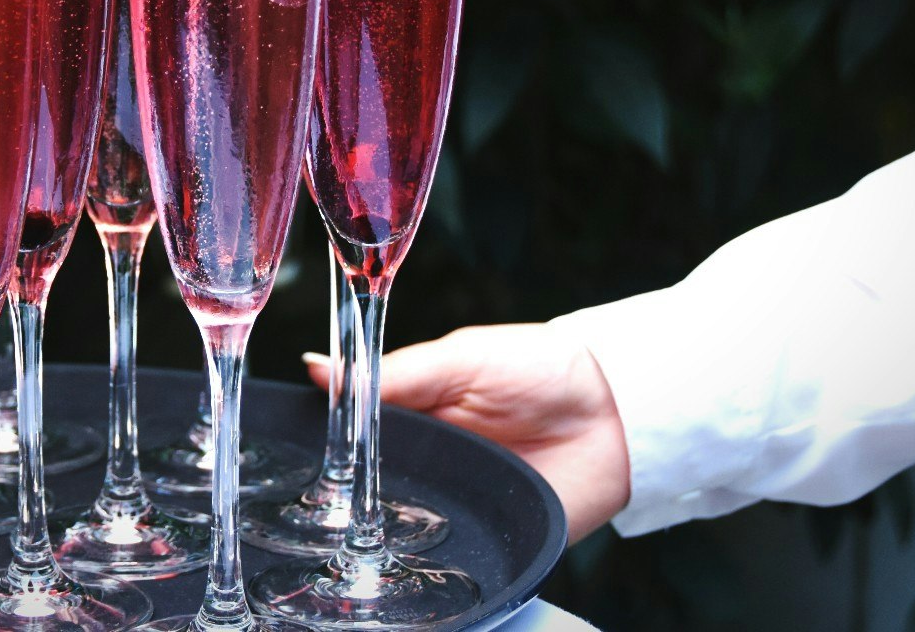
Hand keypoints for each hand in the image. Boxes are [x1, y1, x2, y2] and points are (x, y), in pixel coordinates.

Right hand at [305, 319, 629, 543]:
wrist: (616, 413)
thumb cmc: (542, 369)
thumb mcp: (462, 359)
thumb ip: (396, 374)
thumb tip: (318, 369)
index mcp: (413, 410)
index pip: (350, 431)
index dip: (326, 439)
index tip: (298, 443)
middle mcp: (427, 459)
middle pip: (364, 483)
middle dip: (343, 489)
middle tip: (317, 489)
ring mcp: (451, 502)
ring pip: (394, 523)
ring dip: (376, 523)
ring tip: (351, 522)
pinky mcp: (482, 538)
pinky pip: (440, 555)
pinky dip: (421, 554)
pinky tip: (402, 548)